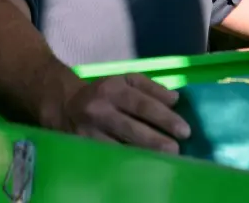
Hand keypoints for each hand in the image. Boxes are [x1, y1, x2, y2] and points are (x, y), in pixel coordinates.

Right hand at [49, 73, 190, 153]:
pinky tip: (142, 168)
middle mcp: (99, 110)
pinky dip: (126, 163)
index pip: (142, 105)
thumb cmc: (103, 92)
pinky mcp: (83, 148)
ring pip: (120, 147)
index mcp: (113, 89)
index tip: (184, 130)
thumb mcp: (125, 80)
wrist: (63, 104)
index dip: (164, 118)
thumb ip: (151, 87)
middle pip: (132, 129)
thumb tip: (175, 100)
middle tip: (177, 150)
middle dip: (157, 141)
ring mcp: (89, 132)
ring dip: (144, 156)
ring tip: (164, 162)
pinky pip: (108, 157)